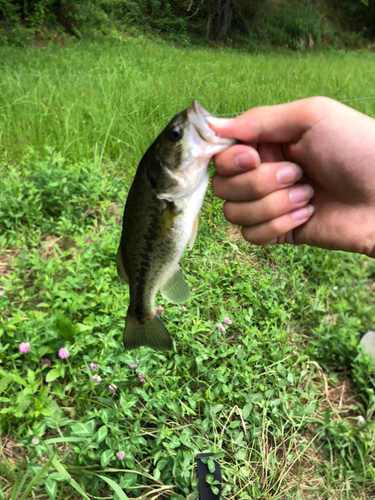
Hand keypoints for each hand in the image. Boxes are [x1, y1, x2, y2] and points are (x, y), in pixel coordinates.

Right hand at [209, 97, 374, 256]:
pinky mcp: (278, 232)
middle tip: (297, 175)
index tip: (254, 158)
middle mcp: (262, 173)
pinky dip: (277, 227)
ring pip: (234, 213)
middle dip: (259, 184)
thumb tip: (212, 125)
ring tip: (308, 197)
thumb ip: (259, 119)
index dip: (231, 161)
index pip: (221, 155)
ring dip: (272, 206)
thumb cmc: (358, 149)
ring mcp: (269, 205)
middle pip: (223, 187)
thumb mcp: (311, 117)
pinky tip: (308, 215)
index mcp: (267, 143)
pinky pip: (251, 236)